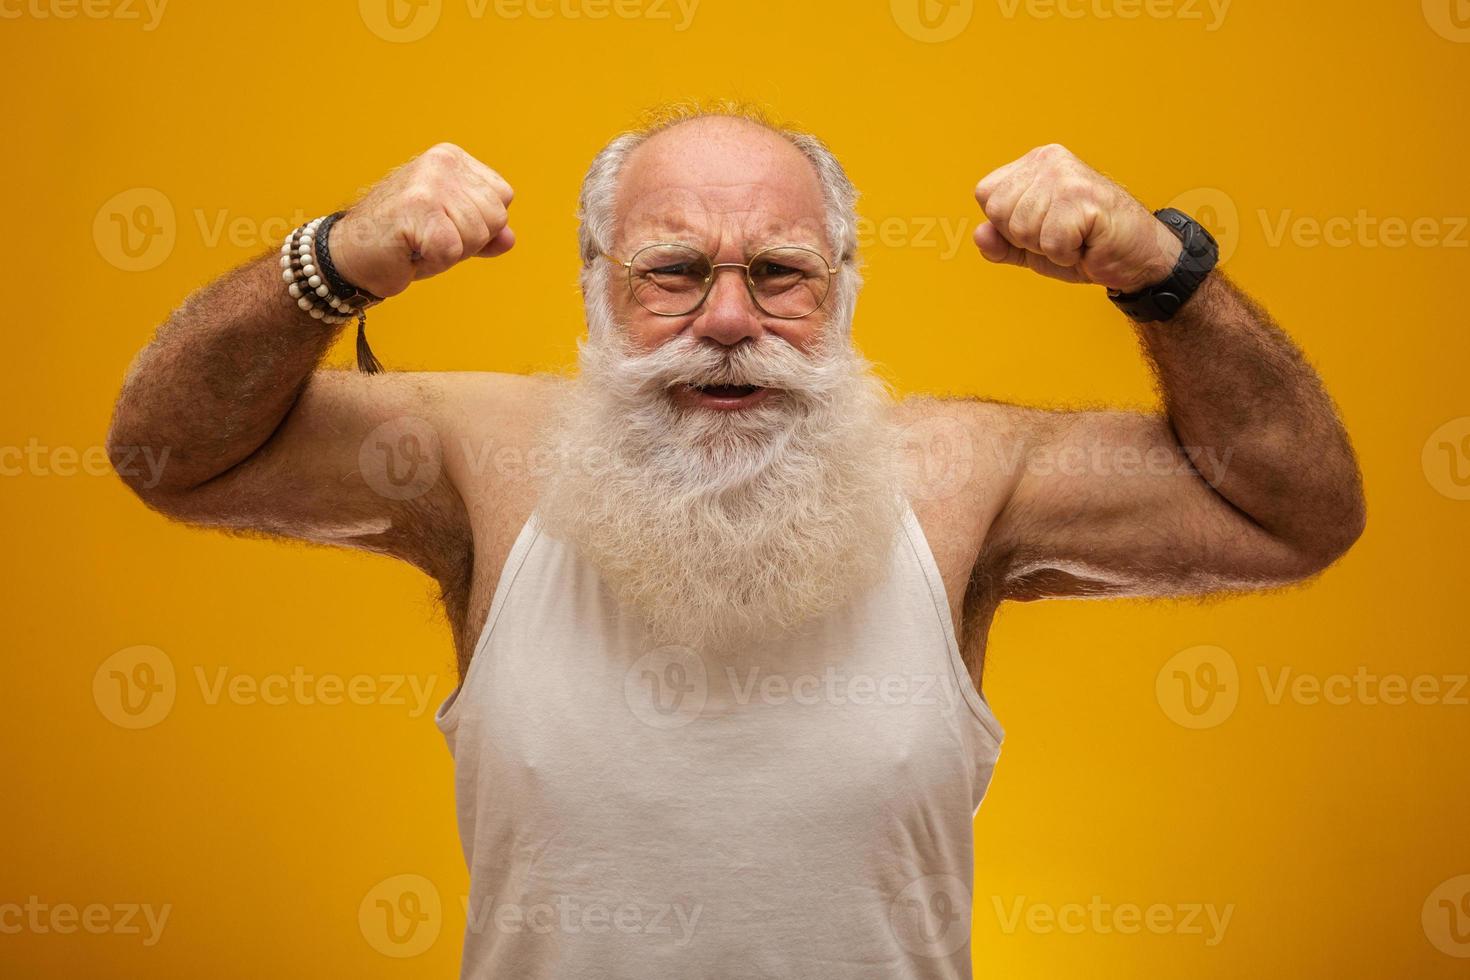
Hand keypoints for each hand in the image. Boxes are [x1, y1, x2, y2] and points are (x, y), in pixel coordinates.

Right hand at [329, 142, 515, 298]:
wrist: (348, 255)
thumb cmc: (401, 242)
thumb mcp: (452, 233)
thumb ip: (485, 233)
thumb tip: (509, 238)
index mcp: (452, 159)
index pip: (503, 198)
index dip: (480, 226)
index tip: (443, 226)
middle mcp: (442, 163)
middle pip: (496, 217)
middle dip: (468, 242)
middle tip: (428, 238)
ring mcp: (429, 183)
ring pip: (478, 235)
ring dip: (449, 253)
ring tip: (418, 244)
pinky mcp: (418, 209)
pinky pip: (453, 251)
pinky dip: (434, 263)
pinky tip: (411, 252)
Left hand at [974, 144, 1181, 293]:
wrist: (1136, 256)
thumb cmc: (1086, 246)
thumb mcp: (1031, 248)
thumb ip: (1000, 243)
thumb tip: (979, 234)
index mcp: (1033, 164)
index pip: (986, 195)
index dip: (1006, 225)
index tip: (1040, 228)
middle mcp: (1048, 160)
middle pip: (998, 212)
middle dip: (1026, 239)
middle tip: (1060, 235)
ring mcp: (1066, 176)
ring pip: (1022, 229)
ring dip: (1049, 248)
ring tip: (1075, 238)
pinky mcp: (1084, 198)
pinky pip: (1051, 243)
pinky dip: (1067, 255)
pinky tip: (1087, 243)